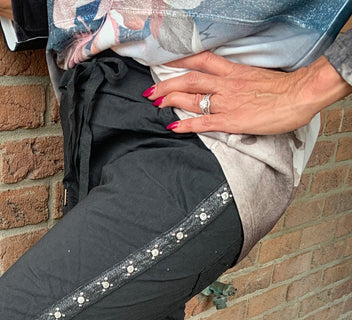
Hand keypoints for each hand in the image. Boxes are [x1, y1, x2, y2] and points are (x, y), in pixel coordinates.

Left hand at [145, 51, 351, 135]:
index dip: (182, 61)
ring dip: (171, 100)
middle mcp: (227, 84)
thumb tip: (235, 88)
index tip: (167, 63)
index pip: (203, 60)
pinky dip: (186, 125)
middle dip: (167, 84)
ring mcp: (228, 102)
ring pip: (192, 98)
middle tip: (151, 90)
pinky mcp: (232, 120)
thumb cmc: (285, 89)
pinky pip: (203, 122)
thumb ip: (242, 82)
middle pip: (190, 80)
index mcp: (234, 72)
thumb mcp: (260, 78)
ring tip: (156, 103)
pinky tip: (172, 127)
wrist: (300, 95)